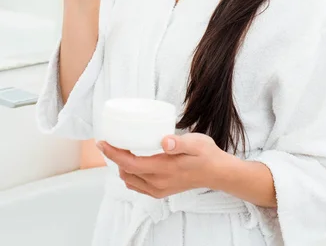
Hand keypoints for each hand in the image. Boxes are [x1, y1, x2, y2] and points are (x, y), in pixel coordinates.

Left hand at [96, 133, 226, 198]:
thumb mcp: (196, 143)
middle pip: (126, 172)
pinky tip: (132, 162)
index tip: (102, 142)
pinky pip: (138, 185)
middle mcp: (157, 183)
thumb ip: (180, 143)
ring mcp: (159, 189)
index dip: (113, 153)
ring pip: (130, 180)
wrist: (217, 173)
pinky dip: (130, 174)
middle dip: (113, 157)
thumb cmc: (206, 155)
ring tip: (119, 149)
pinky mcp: (161, 191)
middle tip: (108, 141)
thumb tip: (164, 141)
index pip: (129, 163)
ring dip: (121, 166)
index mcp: (163, 169)